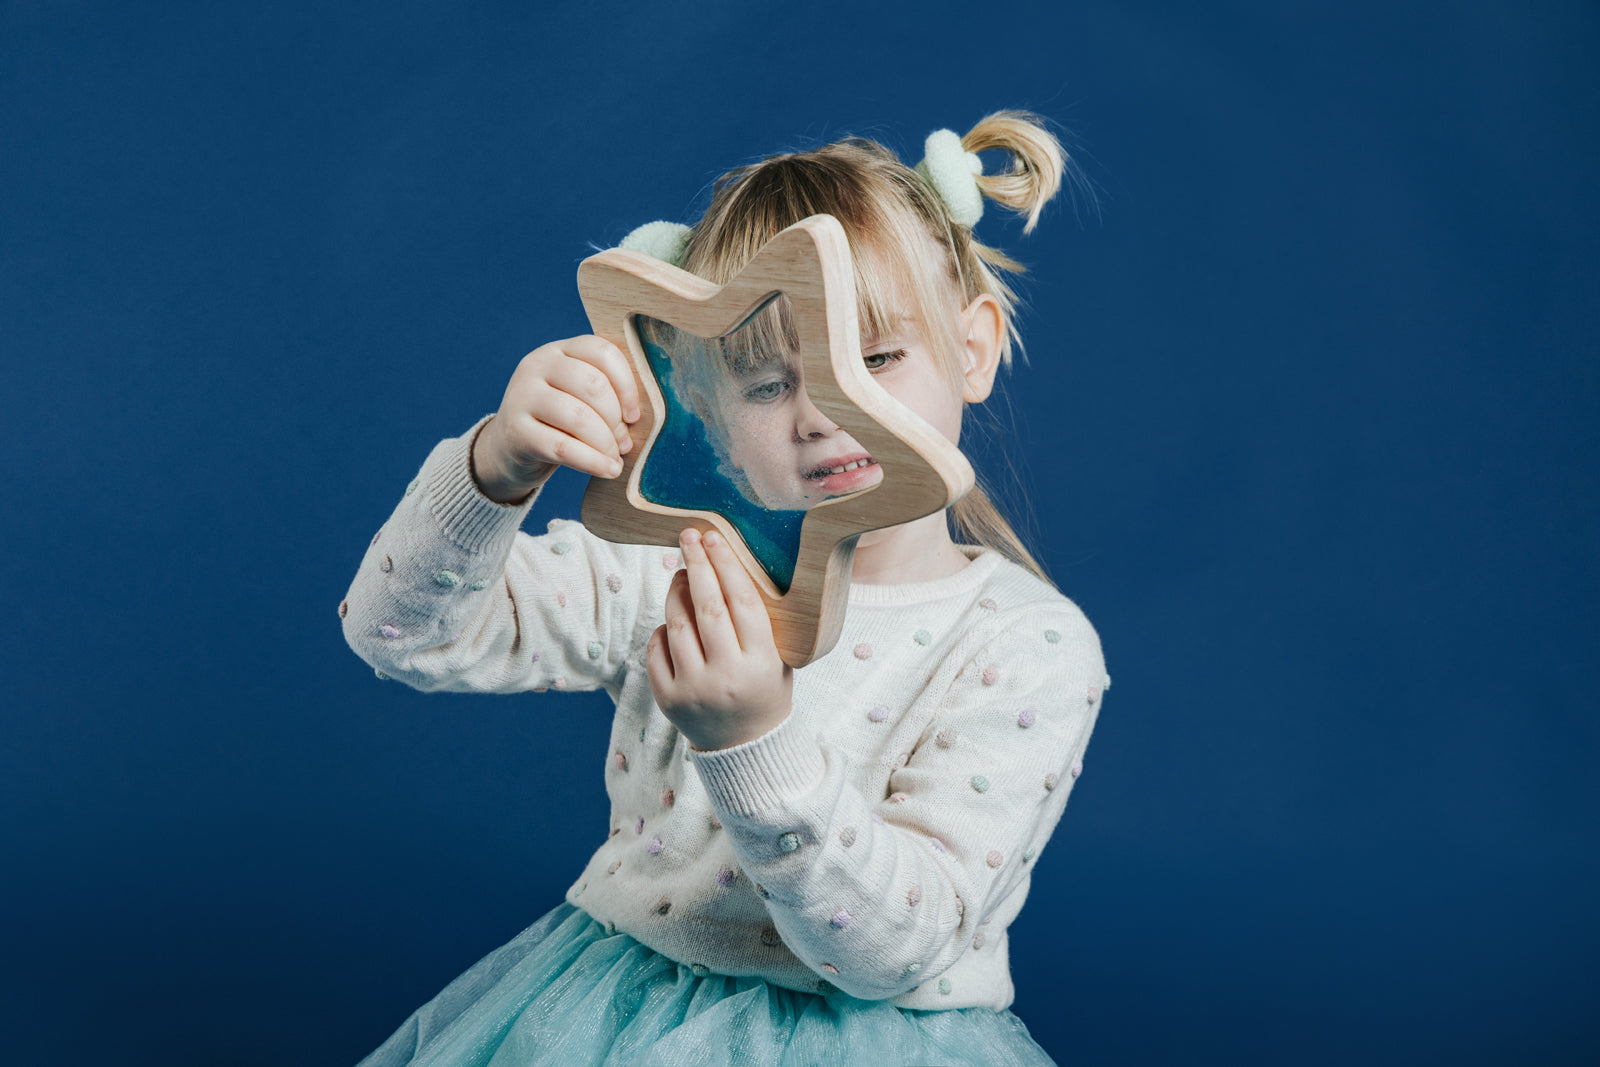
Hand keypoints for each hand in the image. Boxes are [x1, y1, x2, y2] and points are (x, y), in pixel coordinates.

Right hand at [471, 336, 641, 503]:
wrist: (509, 446)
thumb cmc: (558, 419)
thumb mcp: (577, 395)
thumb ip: (606, 391)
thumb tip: (645, 415)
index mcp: (559, 350)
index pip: (602, 352)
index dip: (627, 384)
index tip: (635, 414)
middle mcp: (536, 365)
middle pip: (592, 385)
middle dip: (616, 419)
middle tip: (624, 442)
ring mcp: (522, 396)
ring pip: (578, 417)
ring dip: (606, 443)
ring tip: (615, 458)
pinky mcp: (515, 431)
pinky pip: (563, 447)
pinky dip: (592, 462)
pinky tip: (608, 471)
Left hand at [647, 528, 793, 751]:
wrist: (747, 746)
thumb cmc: (764, 688)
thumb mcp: (776, 655)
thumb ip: (755, 620)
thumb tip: (724, 564)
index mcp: (761, 662)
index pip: (741, 602)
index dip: (726, 564)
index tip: (714, 538)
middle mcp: (726, 675)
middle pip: (706, 607)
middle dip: (696, 565)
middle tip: (689, 537)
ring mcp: (694, 689)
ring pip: (676, 625)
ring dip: (676, 592)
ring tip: (682, 575)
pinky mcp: (668, 699)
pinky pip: (656, 649)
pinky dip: (662, 628)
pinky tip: (673, 620)